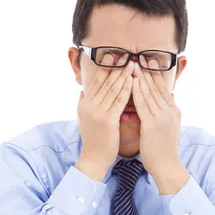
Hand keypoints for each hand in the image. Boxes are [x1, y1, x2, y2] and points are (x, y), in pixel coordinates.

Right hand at [76, 55, 134, 181]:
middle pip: (105, 83)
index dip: (105, 69)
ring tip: (132, 64)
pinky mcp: (108, 120)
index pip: (96, 82)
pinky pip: (119, 102)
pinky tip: (133, 81)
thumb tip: (81, 91)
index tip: (112, 57)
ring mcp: (98, 112)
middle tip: (125, 54)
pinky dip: (127, 90)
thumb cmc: (92, 141)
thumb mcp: (82, 119)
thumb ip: (82, 104)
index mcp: (84, 104)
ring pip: (113, 90)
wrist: (93, 159)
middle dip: (115, 68)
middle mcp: (89, 105)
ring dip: (123, 76)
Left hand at [132, 61, 188, 194]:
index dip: (156, 75)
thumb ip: (170, 111)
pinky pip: (143, 104)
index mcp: (174, 111)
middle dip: (148, 72)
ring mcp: (162, 118)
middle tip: (140, 57)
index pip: (164, 89)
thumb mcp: (171, 127)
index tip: (149, 62)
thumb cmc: (165, 150)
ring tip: (133, 65)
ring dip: (141, 77)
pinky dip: (137, 91)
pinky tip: (131, 82)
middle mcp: (170, 111)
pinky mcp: (153, 125)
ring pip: (150, 93)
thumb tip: (171, 97)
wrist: (168, 167)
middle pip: (157, 87)